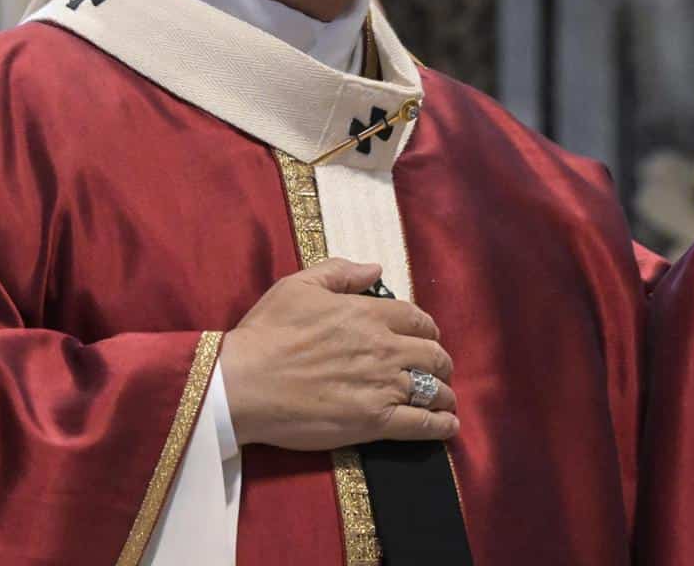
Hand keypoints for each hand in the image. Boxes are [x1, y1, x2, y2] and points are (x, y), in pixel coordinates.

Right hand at [219, 258, 458, 449]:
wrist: (244, 383)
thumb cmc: (266, 333)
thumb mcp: (298, 285)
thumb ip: (340, 272)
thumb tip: (376, 268)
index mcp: (367, 314)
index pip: (416, 318)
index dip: (426, 328)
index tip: (425, 336)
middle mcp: (383, 348)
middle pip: (432, 353)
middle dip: (440, 361)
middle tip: (437, 369)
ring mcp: (382, 386)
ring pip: (434, 388)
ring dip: (445, 392)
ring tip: (445, 398)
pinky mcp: (374, 422)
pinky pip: (421, 424)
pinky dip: (441, 424)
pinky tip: (449, 425)